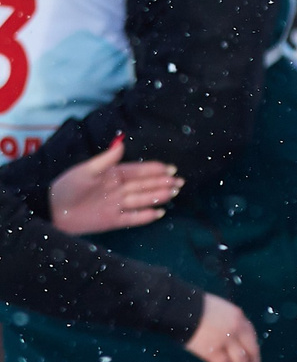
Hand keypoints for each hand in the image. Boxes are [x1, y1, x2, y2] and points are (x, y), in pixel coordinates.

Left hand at [48, 138, 181, 233]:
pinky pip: (133, 218)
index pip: (138, 171)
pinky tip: (159, 213)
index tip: (170, 168)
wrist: (52, 210)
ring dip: (158, 196)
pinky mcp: (113, 221)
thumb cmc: (67, 187)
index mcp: (113, 175)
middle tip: (179, 181)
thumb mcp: (86, 170)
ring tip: (174, 193)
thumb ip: (106, 159)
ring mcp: (117, 205)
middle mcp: (118, 190)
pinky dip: (146, 216)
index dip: (154, 170)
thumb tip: (121, 141)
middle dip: (162, 183)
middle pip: (144, 186)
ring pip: (142, 200)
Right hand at [184, 295, 261, 361]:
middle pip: (252, 354)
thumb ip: (229, 326)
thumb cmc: (194, 309)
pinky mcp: (213, 349)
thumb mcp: (220, 313)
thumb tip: (231, 344)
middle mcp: (238, 329)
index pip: (253, 342)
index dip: (255, 358)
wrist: (178, 307)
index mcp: (240, 319)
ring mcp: (226, 340)